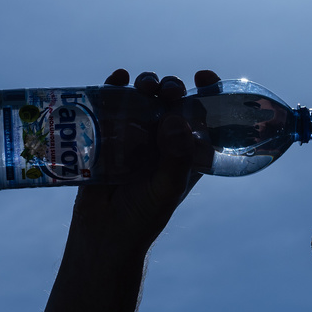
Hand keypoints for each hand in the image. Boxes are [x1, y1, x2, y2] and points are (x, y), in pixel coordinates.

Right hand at [71, 68, 221, 243]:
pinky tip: (117, 78)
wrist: (103, 235)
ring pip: (144, 98)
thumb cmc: (143, 217)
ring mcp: (135, 135)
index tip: (203, 76)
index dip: (207, 91)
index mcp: (186, 149)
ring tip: (143, 86)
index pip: (203, 114)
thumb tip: (175, 117)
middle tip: (169, 91)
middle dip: (172, 87)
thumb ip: (176, 157)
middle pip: (171, 100)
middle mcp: (163, 138)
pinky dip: (115, 86)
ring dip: (146, 84)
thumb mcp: (167, 188)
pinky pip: (112, 104)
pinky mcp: (107, 135)